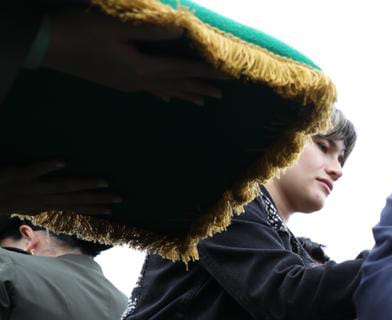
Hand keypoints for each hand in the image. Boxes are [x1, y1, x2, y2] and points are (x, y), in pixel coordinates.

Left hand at [0, 162, 118, 216]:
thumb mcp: (20, 204)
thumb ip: (39, 201)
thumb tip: (58, 200)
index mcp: (42, 205)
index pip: (73, 207)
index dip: (93, 209)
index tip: (112, 210)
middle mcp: (40, 198)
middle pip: (74, 198)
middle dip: (98, 199)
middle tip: (120, 198)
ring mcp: (30, 187)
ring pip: (62, 186)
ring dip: (83, 184)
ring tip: (104, 182)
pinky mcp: (17, 175)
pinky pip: (35, 170)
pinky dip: (48, 166)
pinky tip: (63, 161)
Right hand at [43, 9, 225, 104]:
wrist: (44, 45)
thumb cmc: (79, 32)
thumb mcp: (116, 26)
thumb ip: (150, 29)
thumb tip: (180, 28)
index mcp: (142, 69)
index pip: (182, 70)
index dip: (206, 72)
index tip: (228, 75)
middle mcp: (137, 81)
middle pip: (176, 85)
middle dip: (199, 87)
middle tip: (221, 94)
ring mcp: (126, 83)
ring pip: (163, 90)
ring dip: (183, 93)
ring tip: (201, 100)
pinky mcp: (115, 81)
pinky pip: (147, 90)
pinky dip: (161, 92)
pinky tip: (163, 97)